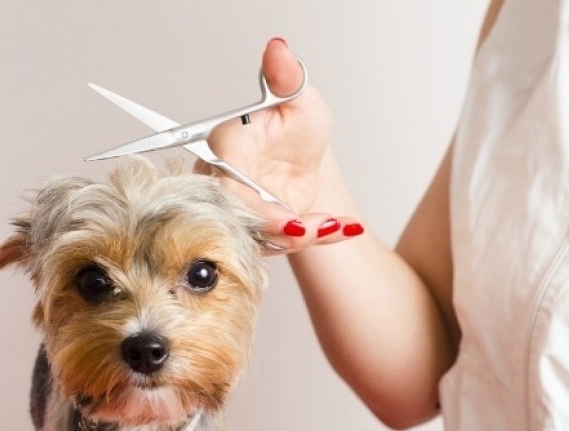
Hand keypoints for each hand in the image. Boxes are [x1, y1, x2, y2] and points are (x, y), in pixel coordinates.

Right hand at [204, 38, 363, 253]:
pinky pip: (284, 243)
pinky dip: (318, 238)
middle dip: (281, 229)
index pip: (227, 182)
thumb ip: (287, 78)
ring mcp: (241, 211)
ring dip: (303, 235)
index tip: (288, 219)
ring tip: (336, 225)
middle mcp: (225, 183)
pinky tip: (343, 228)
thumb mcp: (299, 101)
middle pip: (241, 218)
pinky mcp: (260, 231)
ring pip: (262, 237)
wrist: (306, 158)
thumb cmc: (295, 129)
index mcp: (227, 148)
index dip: (255, 205)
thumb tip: (279, 49)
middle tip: (319, 227)